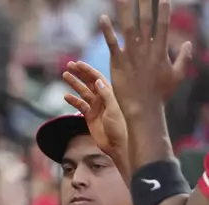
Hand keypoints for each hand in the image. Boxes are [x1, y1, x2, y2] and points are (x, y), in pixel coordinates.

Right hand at [63, 61, 127, 156]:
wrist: (119, 145)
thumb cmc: (121, 126)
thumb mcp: (114, 108)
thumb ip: (106, 94)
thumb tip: (96, 81)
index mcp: (111, 94)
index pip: (97, 78)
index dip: (87, 70)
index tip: (77, 63)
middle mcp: (103, 98)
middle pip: (89, 82)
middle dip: (79, 74)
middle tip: (68, 66)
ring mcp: (96, 107)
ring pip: (83, 92)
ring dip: (74, 84)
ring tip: (64, 76)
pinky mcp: (90, 117)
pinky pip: (80, 106)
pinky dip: (73, 101)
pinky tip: (66, 96)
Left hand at [100, 0, 191, 116]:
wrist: (143, 108)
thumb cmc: (161, 94)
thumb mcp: (177, 75)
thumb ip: (183, 57)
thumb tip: (188, 43)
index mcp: (160, 51)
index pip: (162, 26)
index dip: (163, 11)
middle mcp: (146, 49)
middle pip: (145, 21)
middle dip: (144, 4)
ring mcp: (131, 55)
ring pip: (128, 27)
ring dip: (125, 11)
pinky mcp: (117, 62)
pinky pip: (111, 43)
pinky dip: (107, 30)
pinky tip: (103, 17)